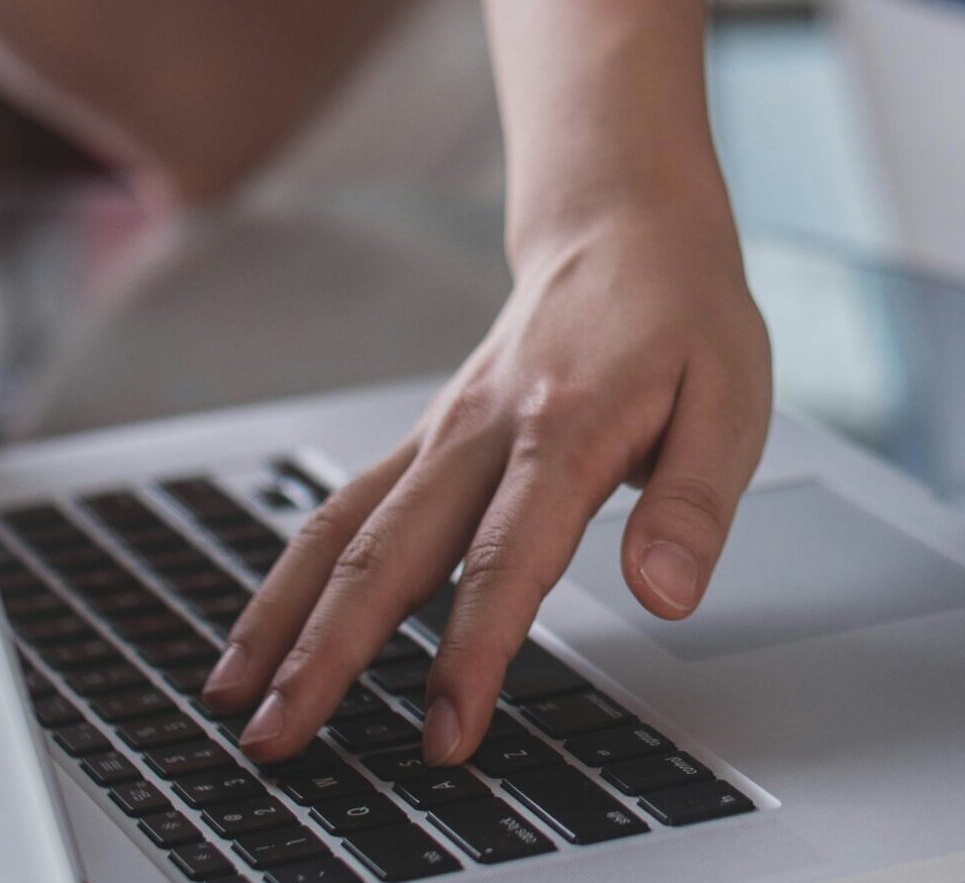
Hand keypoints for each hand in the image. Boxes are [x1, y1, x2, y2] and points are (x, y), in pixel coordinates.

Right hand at [202, 201, 771, 765]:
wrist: (619, 226)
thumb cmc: (680, 317)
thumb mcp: (733, 400)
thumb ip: (693, 504)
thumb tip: (664, 595)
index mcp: (563, 429)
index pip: (506, 560)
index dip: (472, 653)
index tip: (446, 735)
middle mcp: (479, 433)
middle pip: (385, 553)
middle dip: (325, 654)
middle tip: (277, 738)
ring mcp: (439, 434)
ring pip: (339, 529)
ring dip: (281, 617)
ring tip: (230, 696)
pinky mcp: (423, 441)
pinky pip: (342, 508)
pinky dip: (292, 574)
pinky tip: (261, 631)